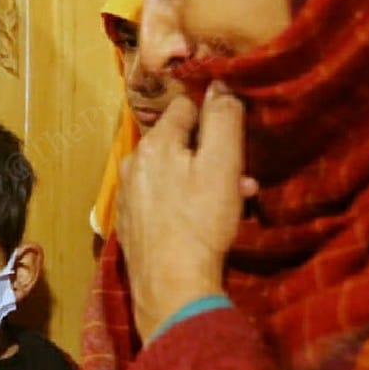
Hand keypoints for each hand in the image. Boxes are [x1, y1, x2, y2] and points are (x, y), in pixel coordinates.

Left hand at [116, 81, 251, 337]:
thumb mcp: (222, 163)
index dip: (213, 116)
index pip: (185, 107)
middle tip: (241, 177)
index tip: (234, 135)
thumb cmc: (201, 221)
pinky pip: (161, 200)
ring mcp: (128, 197)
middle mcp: (133, 164)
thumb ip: (223, 118)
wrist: (171, 286)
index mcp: (153, 144)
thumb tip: (220, 83)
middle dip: (211, 154)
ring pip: (171, 173)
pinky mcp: (131, 225)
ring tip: (231, 203)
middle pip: (178, 143)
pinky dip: (183, 203)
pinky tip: (202, 222)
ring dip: (201, 181)